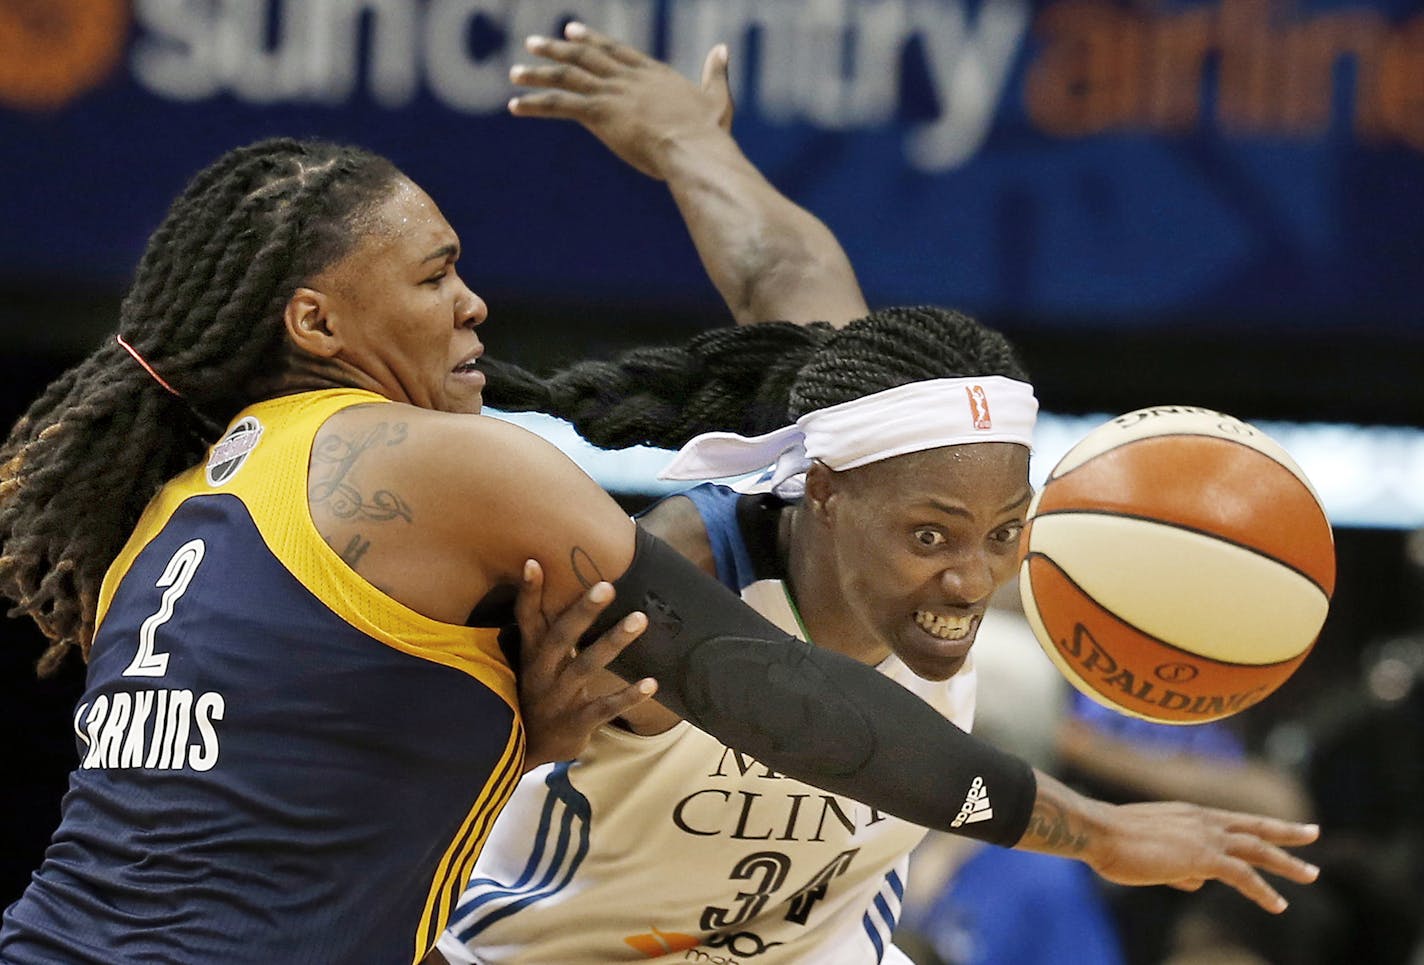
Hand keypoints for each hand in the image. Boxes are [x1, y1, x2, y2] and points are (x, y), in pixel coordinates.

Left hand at [508, 21, 732, 179]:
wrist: (694, 148)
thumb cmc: (709, 132)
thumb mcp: (717, 98)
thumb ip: (716, 73)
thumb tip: (723, 49)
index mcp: (652, 74)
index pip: (615, 51)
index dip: (592, 41)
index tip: (572, 32)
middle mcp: (627, 78)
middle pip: (585, 57)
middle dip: (557, 49)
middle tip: (534, 43)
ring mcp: (611, 93)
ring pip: (566, 77)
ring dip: (538, 74)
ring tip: (514, 72)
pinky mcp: (599, 113)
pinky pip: (559, 105)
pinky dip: (535, 104)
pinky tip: (515, 105)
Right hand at [515, 559, 656, 770]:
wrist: (527, 750)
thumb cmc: (539, 692)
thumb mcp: (535, 662)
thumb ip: (548, 631)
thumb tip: (561, 584)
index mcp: (531, 654)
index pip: (527, 618)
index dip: (530, 592)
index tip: (534, 561)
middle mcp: (541, 673)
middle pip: (561, 637)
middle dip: (583, 611)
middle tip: (607, 585)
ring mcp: (558, 699)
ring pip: (586, 666)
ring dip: (614, 641)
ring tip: (640, 618)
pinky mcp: (577, 723)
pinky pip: (605, 708)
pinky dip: (628, 696)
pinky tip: (652, 683)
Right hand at [1023, 773, 1319, 912]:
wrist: (1099, 831)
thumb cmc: (1114, 841)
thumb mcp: (1151, 850)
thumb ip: (1179, 866)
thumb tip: (1197, 884)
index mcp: (1189, 814)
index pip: (1234, 819)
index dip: (1259, 823)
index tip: (1282, 825)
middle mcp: (1202, 820)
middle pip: (1254, 827)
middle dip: (1286, 832)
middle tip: (1313, 834)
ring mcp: (1205, 837)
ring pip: (1257, 849)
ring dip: (1287, 862)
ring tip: (1311, 875)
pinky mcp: (1202, 857)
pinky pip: (1242, 875)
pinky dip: (1262, 890)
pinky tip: (1278, 904)